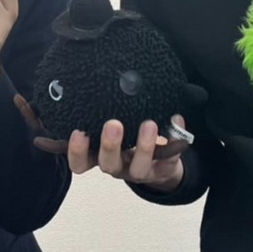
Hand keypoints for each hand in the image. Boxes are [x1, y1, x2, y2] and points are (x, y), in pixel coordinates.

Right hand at [67, 117, 187, 192]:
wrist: (156, 163)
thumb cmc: (126, 137)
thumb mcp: (108, 125)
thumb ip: (100, 111)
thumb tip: (94, 82)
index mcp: (99, 156)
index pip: (80, 162)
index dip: (77, 152)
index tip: (78, 132)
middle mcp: (117, 166)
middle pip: (108, 164)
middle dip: (110, 145)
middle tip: (114, 125)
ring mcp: (140, 171)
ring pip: (139, 168)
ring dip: (144, 147)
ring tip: (149, 124)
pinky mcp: (163, 169)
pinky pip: (170, 157)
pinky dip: (175, 139)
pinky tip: (175, 119)